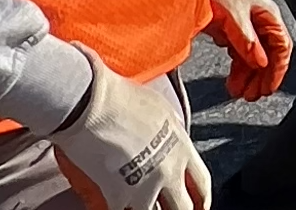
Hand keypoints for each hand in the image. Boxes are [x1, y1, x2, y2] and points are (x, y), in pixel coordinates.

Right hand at [48, 56, 210, 209]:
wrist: (93, 103)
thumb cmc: (123, 98)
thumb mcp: (161, 109)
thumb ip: (171, 132)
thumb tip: (171, 139)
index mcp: (181, 148)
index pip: (202, 182)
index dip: (203, 198)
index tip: (201, 205)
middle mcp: (168, 171)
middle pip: (183, 207)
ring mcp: (144, 187)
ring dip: (145, 209)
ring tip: (136, 204)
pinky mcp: (117, 196)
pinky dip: (116, 209)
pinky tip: (110, 203)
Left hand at [202, 0, 290, 102]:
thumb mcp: (232, 15)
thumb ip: (246, 40)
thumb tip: (260, 62)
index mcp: (268, 16)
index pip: (281, 47)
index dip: (277, 70)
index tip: (268, 88)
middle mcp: (261, 23)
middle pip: (269, 56)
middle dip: (262, 78)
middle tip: (252, 96)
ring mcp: (248, 29)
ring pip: (255, 59)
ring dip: (249, 77)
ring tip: (239, 92)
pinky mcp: (235, 33)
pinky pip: (242, 56)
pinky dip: (238, 71)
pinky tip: (232, 81)